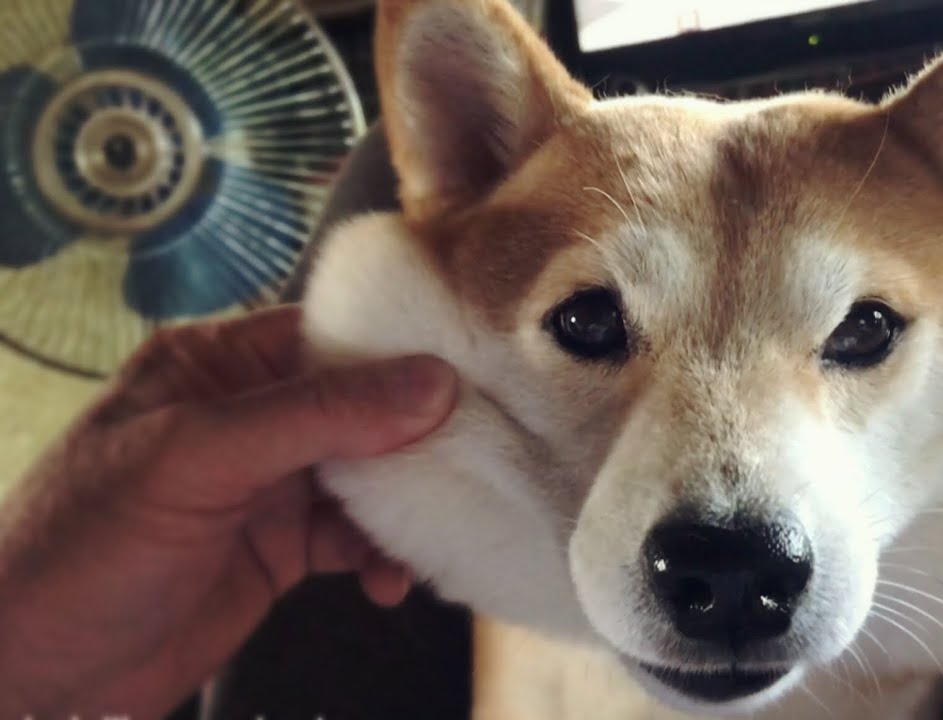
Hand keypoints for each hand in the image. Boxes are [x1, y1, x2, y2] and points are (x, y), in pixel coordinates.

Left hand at [0, 306, 455, 718]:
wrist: (39, 677)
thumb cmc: (80, 549)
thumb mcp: (194, 460)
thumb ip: (313, 416)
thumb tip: (432, 383)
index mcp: (215, 366)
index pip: (327, 334)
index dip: (400, 349)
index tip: (472, 371)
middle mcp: (250, 416)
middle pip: (364, 406)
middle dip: (417, 436)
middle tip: (475, 458)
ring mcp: (269, 485)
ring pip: (371, 476)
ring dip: (408, 508)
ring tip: (432, 536)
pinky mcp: (282, 548)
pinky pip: (357, 539)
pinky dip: (383, 559)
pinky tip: (387, 584)